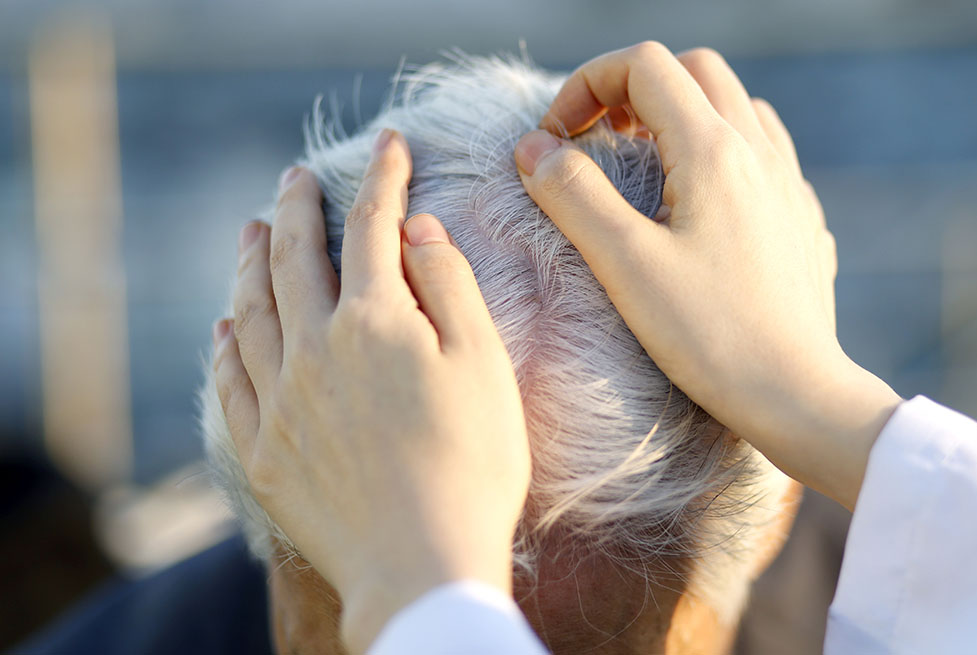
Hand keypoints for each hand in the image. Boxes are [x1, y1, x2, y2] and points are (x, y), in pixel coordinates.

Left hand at [210, 130, 529, 652]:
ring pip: (250, 311)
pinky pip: (230, 380)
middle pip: (293, 258)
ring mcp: (278, 401)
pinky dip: (225, 343)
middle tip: (294, 174)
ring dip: (249, 263)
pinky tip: (225, 327)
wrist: (421, 565)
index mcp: (373, 321)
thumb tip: (415, 230)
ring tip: (250, 231)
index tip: (390, 145)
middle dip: (295, 207)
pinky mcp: (262, 450)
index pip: (373, 226)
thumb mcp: (484, 364)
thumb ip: (448, 286)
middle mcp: (312, 350)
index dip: (383, 178)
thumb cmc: (474, 465)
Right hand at [513, 43, 900, 509]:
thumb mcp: (626, 265)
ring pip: (734, 106)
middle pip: (694, 71)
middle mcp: (759, 152)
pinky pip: (762, 152)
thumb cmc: (711, 336)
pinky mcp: (799, 219)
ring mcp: (788, 183)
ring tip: (643, 167)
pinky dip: (719, 151)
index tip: (558, 139)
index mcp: (713, 150)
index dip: (587, 83)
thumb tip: (533, 147)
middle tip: (598, 142)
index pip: (645, 65)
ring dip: (680, 115)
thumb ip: (573, 196)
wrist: (797, 394)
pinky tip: (698, 204)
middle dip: (634, 89)